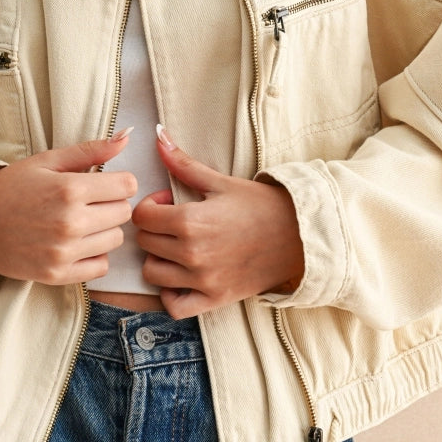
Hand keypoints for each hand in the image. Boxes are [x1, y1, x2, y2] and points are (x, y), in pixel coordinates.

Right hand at [0, 130, 136, 283]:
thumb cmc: (9, 187)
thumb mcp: (47, 160)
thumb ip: (89, 150)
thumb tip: (127, 137)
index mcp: (69, 189)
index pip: (128, 186)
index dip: (119, 181)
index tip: (105, 183)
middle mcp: (70, 222)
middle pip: (124, 213)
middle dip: (112, 204)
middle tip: (89, 202)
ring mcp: (64, 252)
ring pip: (116, 240)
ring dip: (104, 230)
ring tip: (80, 222)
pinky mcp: (58, 275)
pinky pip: (101, 266)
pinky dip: (94, 255)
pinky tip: (76, 244)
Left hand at [131, 125, 304, 318]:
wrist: (300, 235)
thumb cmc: (261, 206)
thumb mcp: (221, 182)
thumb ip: (183, 163)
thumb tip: (158, 135)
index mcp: (190, 221)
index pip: (141, 216)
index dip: (150, 205)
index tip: (167, 202)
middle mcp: (191, 253)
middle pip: (144, 243)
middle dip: (153, 229)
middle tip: (174, 222)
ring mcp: (202, 280)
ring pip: (153, 274)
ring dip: (158, 259)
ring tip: (176, 248)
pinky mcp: (214, 299)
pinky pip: (174, 306)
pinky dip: (170, 295)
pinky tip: (181, 278)